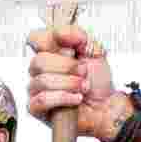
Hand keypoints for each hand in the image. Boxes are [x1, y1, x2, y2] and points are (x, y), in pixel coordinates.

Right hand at [25, 25, 127, 140]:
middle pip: (39, 60)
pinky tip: (76, 98)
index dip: (53, 40)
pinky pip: (43, 99)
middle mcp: (40, 69)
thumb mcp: (95, 52)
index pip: (35, 38)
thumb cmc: (97, 81)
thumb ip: (80, 37)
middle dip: (68, 67)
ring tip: (84, 86)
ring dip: (69, 83)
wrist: (105, 106)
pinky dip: (64, 97)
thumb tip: (63, 34)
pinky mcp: (35, 108)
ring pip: (42, 80)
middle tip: (84, 71)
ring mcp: (35, 88)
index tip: (75, 46)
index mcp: (51, 51)